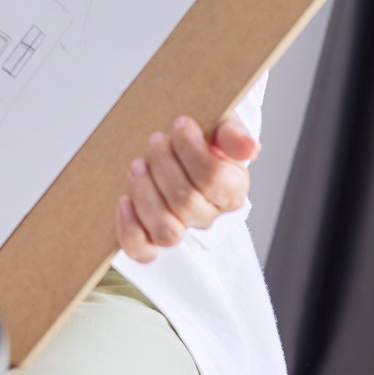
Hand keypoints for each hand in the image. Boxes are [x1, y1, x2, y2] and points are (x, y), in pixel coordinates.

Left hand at [115, 115, 258, 261]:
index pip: (213, 178)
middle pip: (185, 201)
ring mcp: (182, 229)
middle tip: (156, 140)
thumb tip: (249, 146)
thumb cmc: (200, 142)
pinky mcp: (153, 240)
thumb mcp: (221, 129)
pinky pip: (142, 250)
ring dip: (145, 192)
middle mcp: (210, 215)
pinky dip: (129, 228)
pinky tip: (124, 201)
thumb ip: (234, 134)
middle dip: (163, 163)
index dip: (191, 149)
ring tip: (139, 164)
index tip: (181, 125)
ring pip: (166, 229)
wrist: (179, 153)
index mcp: (232, 189)